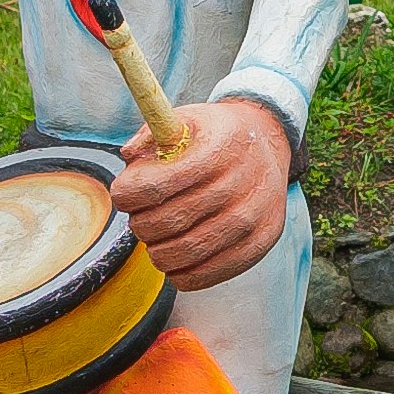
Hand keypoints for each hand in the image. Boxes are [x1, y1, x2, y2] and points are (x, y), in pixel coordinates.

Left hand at [117, 90, 298, 287]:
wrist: (269, 146)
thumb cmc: (216, 136)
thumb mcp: (187, 119)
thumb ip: (152, 134)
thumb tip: (129, 158)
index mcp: (218, 149)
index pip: (155, 186)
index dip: (127, 195)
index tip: (124, 194)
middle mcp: (240, 185)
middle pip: (165, 222)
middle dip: (140, 223)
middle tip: (140, 216)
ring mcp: (252, 219)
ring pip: (182, 252)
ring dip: (156, 250)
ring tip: (156, 236)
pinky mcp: (258, 245)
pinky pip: (204, 274)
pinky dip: (179, 272)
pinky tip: (174, 256)